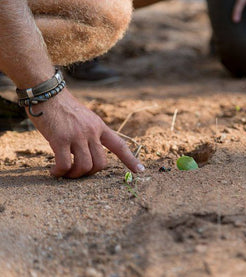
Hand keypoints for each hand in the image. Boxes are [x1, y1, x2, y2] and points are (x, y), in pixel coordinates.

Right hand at [27, 88, 144, 177]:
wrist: (47, 91)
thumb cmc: (63, 107)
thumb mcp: (85, 118)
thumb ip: (90, 134)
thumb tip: (88, 153)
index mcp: (100, 126)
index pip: (119, 145)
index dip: (130, 159)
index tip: (140, 170)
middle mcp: (92, 131)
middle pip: (101, 163)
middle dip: (90, 173)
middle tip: (77, 172)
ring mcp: (77, 135)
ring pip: (85, 166)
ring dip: (74, 175)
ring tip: (64, 173)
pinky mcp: (60, 139)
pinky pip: (65, 164)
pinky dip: (60, 172)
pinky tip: (54, 171)